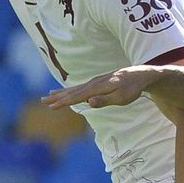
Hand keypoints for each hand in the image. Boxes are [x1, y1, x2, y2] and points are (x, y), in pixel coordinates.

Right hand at [44, 66, 160, 109]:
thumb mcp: (121, 98)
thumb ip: (105, 101)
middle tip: (42, 101)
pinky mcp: (98, 83)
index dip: (64, 102)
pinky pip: (80, 87)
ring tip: (48, 96)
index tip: (52, 107)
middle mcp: (94, 83)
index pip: (77, 96)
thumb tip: (88, 103)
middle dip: (57, 97)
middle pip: (72, 91)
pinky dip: (70, 90)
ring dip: (61, 93)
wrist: (140, 75)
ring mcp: (95, 82)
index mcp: (97, 87)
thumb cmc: (132, 88)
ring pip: (74, 88)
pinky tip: (66, 93)